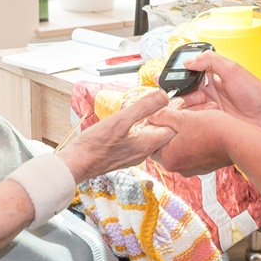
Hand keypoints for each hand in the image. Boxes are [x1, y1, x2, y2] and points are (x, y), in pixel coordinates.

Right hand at [57, 89, 174, 181]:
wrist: (77, 164)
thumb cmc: (95, 146)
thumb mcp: (120, 121)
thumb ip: (143, 107)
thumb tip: (164, 95)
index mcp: (146, 144)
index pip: (171, 129)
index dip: (178, 114)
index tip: (183, 100)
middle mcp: (142, 151)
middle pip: (162, 132)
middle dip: (169, 117)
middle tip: (178, 103)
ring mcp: (133, 153)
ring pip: (151, 136)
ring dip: (156, 122)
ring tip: (161, 110)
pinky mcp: (123, 153)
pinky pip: (139, 138)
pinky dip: (144, 127)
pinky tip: (139, 123)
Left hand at [147, 101, 240, 175]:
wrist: (238, 141)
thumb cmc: (212, 131)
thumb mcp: (183, 118)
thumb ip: (163, 116)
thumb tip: (151, 115)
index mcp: (169, 159)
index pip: (151, 143)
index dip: (154, 126)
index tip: (159, 115)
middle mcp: (179, 168)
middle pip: (166, 144)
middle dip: (170, 127)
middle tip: (176, 112)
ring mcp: (192, 168)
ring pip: (180, 146)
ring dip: (182, 132)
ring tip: (191, 117)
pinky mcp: (204, 165)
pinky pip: (192, 150)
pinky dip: (193, 139)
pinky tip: (201, 127)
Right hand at [179, 52, 260, 129]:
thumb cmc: (254, 91)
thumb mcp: (232, 69)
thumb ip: (210, 60)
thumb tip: (189, 61)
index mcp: (212, 76)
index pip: (188, 75)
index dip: (181, 77)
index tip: (174, 78)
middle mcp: (208, 92)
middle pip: (184, 92)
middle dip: (185, 93)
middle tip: (198, 95)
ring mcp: (209, 107)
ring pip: (187, 106)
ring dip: (194, 105)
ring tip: (210, 104)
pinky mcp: (211, 121)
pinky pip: (196, 119)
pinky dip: (199, 116)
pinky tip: (213, 113)